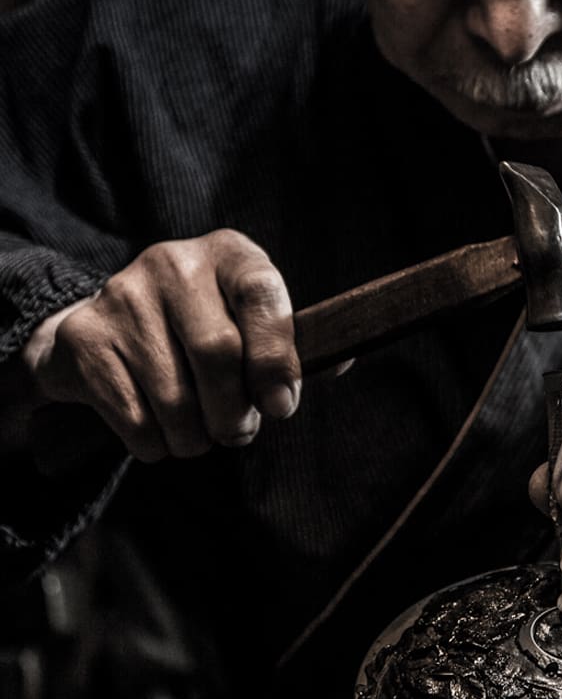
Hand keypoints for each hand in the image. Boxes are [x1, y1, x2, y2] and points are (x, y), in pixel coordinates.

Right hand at [23, 229, 300, 461]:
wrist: (107, 331)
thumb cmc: (203, 332)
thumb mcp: (250, 322)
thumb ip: (292, 344)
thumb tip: (339, 361)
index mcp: (228, 254)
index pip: (262, 295)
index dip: (277, 358)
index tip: (283, 407)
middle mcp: (173, 263)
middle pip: (216, 352)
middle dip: (236, 413)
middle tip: (241, 433)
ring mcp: (123, 296)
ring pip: (174, 396)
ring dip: (197, 437)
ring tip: (203, 435)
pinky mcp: (85, 337)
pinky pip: (133, 417)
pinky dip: (156, 444)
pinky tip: (163, 434)